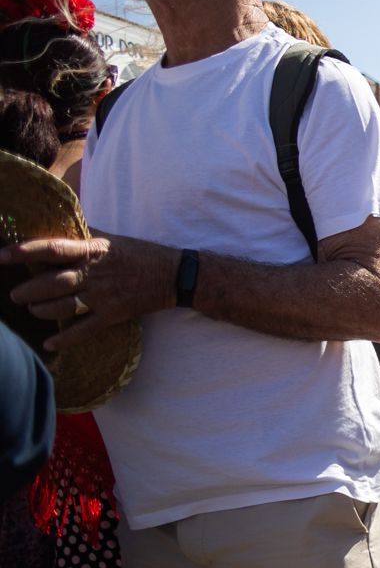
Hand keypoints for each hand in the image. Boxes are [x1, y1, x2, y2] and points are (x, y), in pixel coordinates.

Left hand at [1, 233, 172, 351]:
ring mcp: (104, 297)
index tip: (2, 255)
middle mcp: (95, 274)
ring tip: (33, 309)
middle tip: (15, 295)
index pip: (53, 249)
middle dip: (28, 291)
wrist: (173, 275)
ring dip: (42, 311)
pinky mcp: (113, 315)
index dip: (25, 252)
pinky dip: (65, 339)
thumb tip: (56, 223)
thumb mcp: (110, 239)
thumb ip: (82, 235)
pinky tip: (50, 344)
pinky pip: (84, 330)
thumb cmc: (139, 254)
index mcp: (93, 251)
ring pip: (63, 307)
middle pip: (52, 284)